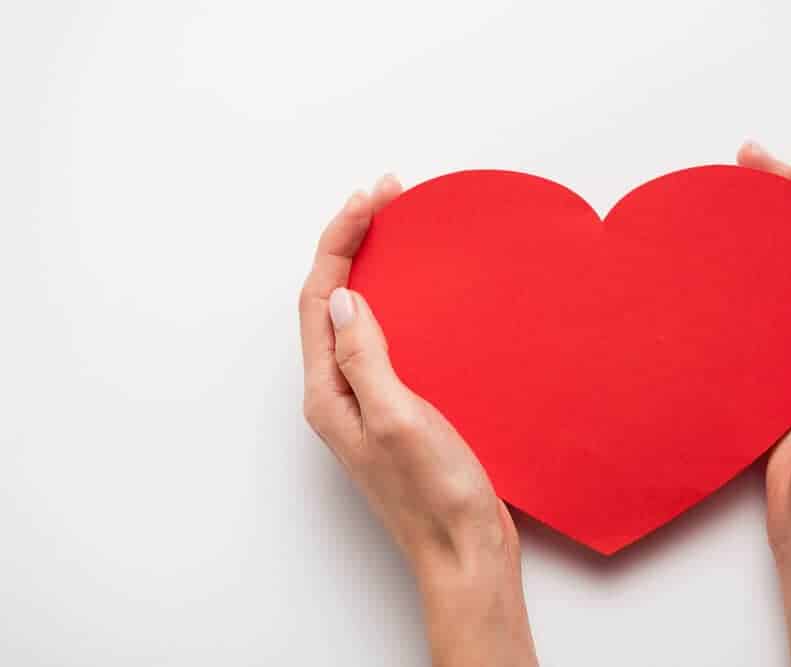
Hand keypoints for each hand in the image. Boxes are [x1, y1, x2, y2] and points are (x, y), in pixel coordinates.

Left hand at [299, 175, 536, 666]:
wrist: (465, 552)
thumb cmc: (434, 494)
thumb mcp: (398, 419)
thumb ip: (364, 358)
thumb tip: (341, 297)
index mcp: (328, 393)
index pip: (319, 298)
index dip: (340, 240)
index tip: (373, 197)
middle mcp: (338, 393)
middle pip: (330, 300)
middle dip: (351, 240)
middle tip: (385, 194)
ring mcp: (367, 401)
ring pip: (356, 316)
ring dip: (371, 265)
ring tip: (394, 225)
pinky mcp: (397, 408)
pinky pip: (385, 339)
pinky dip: (396, 300)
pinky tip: (420, 291)